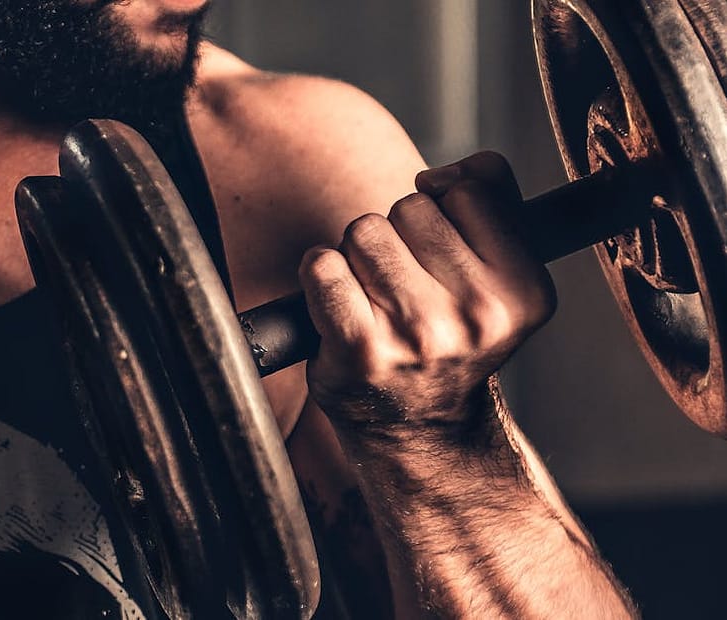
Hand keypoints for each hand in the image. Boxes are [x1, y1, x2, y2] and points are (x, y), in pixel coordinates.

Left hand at [298, 152, 555, 433]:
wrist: (419, 427)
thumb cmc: (450, 337)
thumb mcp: (500, 275)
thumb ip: (493, 198)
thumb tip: (442, 175)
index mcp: (524, 291)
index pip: (469, 189)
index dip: (444, 211)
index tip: (441, 252)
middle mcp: (478, 315)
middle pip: (409, 208)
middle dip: (398, 236)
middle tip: (406, 288)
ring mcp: (418, 333)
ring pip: (362, 231)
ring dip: (358, 257)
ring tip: (375, 301)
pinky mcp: (360, 347)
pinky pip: (322, 265)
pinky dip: (320, 277)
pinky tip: (339, 308)